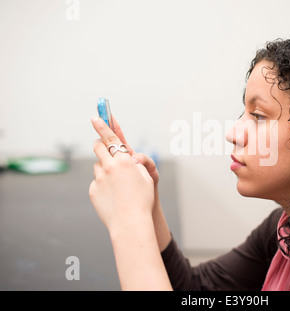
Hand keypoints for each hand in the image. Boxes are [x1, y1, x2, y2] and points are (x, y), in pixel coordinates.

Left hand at [89, 116, 153, 231]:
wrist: (130, 223)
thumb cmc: (143, 200)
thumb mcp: (147, 177)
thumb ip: (136, 163)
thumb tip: (127, 158)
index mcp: (124, 160)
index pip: (111, 137)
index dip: (103, 125)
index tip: (96, 116)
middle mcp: (109, 167)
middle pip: (98, 148)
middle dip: (100, 145)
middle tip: (103, 147)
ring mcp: (99, 179)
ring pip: (98, 166)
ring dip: (104, 168)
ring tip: (117, 183)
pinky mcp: (93, 190)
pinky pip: (97, 182)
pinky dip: (103, 185)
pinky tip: (113, 196)